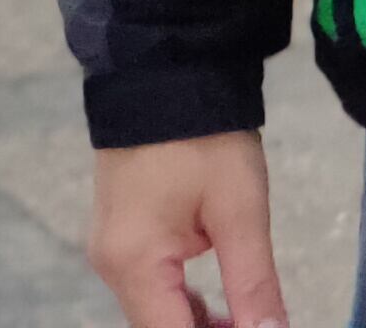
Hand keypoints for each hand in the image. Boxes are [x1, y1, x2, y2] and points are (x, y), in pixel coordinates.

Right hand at [90, 135, 285, 327]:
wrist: (164, 64)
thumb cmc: (203, 135)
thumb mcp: (240, 211)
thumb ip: (254, 286)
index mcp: (134, 262)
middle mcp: (111, 264)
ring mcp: (111, 248)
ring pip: (155, 315)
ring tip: (248, 323)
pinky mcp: (121, 234)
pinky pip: (149, 288)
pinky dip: (184, 306)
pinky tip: (221, 308)